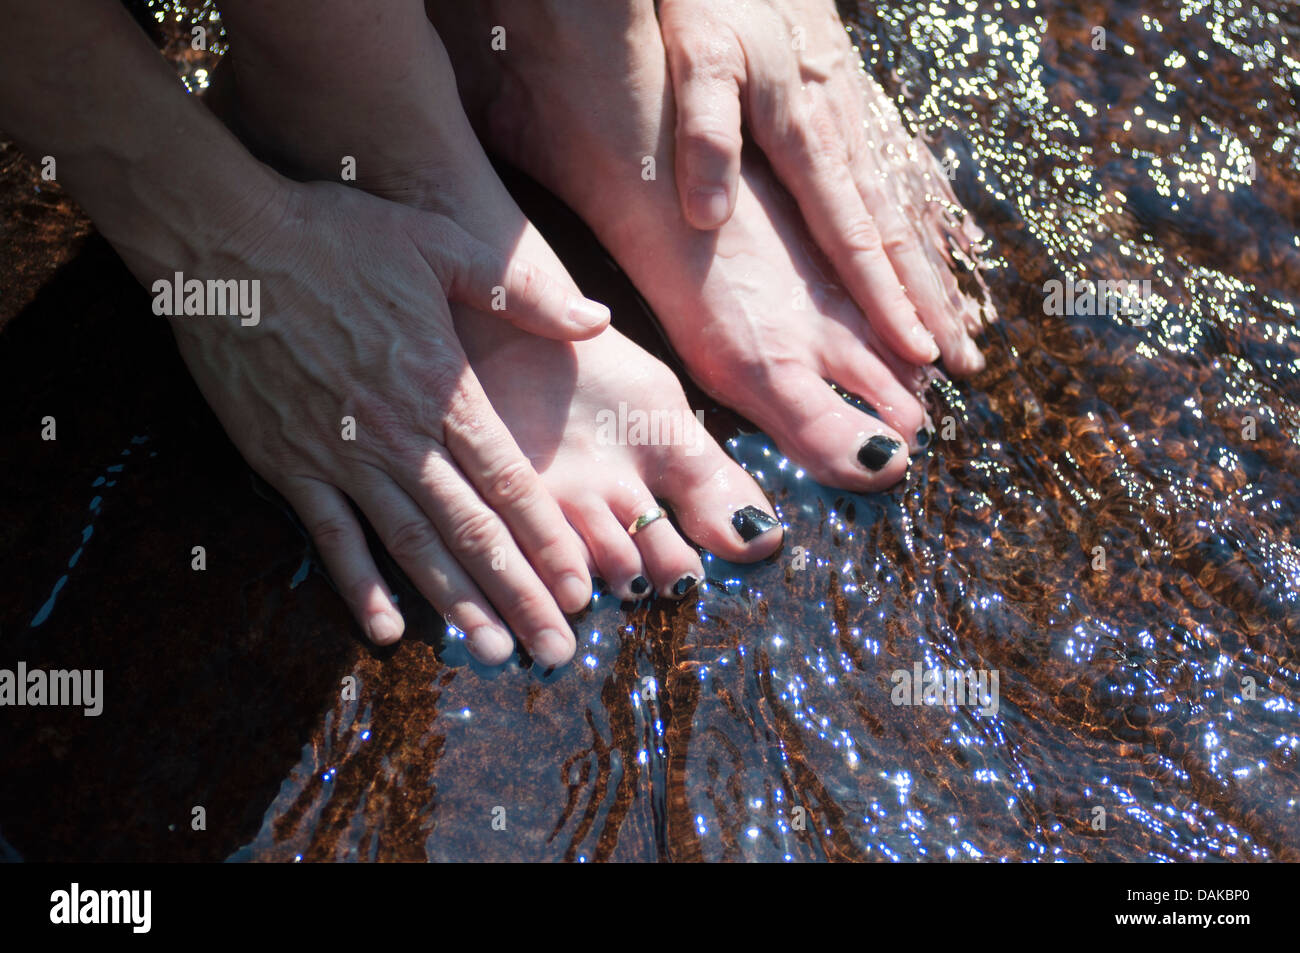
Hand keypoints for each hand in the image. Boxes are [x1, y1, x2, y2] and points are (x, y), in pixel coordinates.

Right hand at [171, 178, 606, 666]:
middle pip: (471, 529)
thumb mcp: (439, 242)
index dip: (547, 539)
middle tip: (556, 652)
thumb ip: (522, 292)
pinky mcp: (287, 464)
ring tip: (494, 654)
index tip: (580, 588)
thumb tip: (599, 320)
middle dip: (519, 594)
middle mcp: (398, 434)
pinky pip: (330, 539)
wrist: (224, 242)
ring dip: (454, 604)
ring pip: (411, 546)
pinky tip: (385, 632)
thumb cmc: (337, 237)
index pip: (510, 480)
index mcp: (443, 387)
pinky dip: (359, 586)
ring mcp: (340, 456)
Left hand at [658, 0, 989, 373]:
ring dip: (940, 273)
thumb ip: (705, 135)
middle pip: (898, 236)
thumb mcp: (695, 59)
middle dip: (931, 305)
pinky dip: (937, 214)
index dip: (884, 299)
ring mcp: (863, 121)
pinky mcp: (861, 106)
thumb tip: (708, 217)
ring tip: (970, 327)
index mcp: (810, 136)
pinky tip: (958, 243)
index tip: (915, 352)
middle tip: (964, 366)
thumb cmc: (713, 1)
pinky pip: (910, 171)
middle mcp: (850, 136)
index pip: (853, 237)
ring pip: (912, 210)